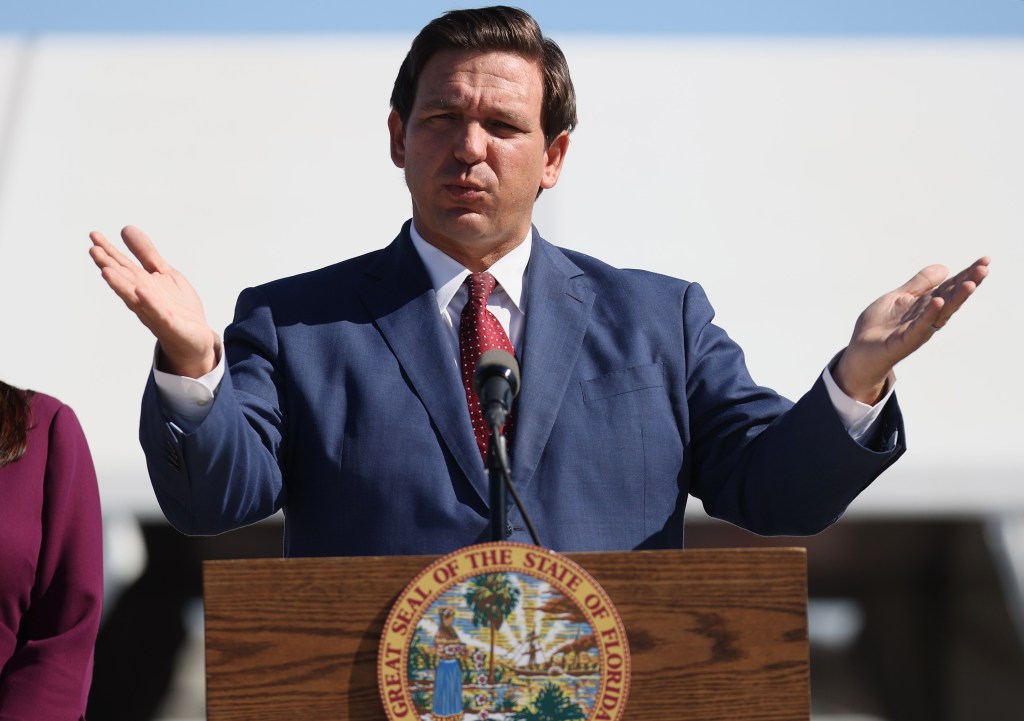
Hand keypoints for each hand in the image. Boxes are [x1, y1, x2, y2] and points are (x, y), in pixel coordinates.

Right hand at [89, 225, 217, 377]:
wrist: (195, 338)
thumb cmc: (177, 307)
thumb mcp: (164, 273)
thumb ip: (146, 254)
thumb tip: (126, 228)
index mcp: (141, 285)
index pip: (122, 266)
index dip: (109, 251)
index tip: (94, 236)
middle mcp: (142, 298)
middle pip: (123, 281)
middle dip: (108, 266)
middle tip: (93, 250)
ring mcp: (154, 312)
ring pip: (134, 297)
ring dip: (120, 284)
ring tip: (106, 270)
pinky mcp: (170, 324)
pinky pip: (158, 312)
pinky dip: (149, 302)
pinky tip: (141, 290)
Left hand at [833, 257, 989, 403]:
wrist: (860, 350)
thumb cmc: (880, 326)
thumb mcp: (899, 297)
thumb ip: (920, 284)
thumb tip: (945, 267)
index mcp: (926, 305)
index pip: (950, 287)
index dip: (966, 274)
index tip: (985, 260)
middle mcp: (927, 317)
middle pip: (951, 298)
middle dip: (968, 283)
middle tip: (984, 268)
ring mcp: (918, 329)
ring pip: (941, 312)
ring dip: (956, 298)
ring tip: (970, 283)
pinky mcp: (904, 340)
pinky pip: (919, 327)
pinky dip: (929, 314)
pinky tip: (938, 302)